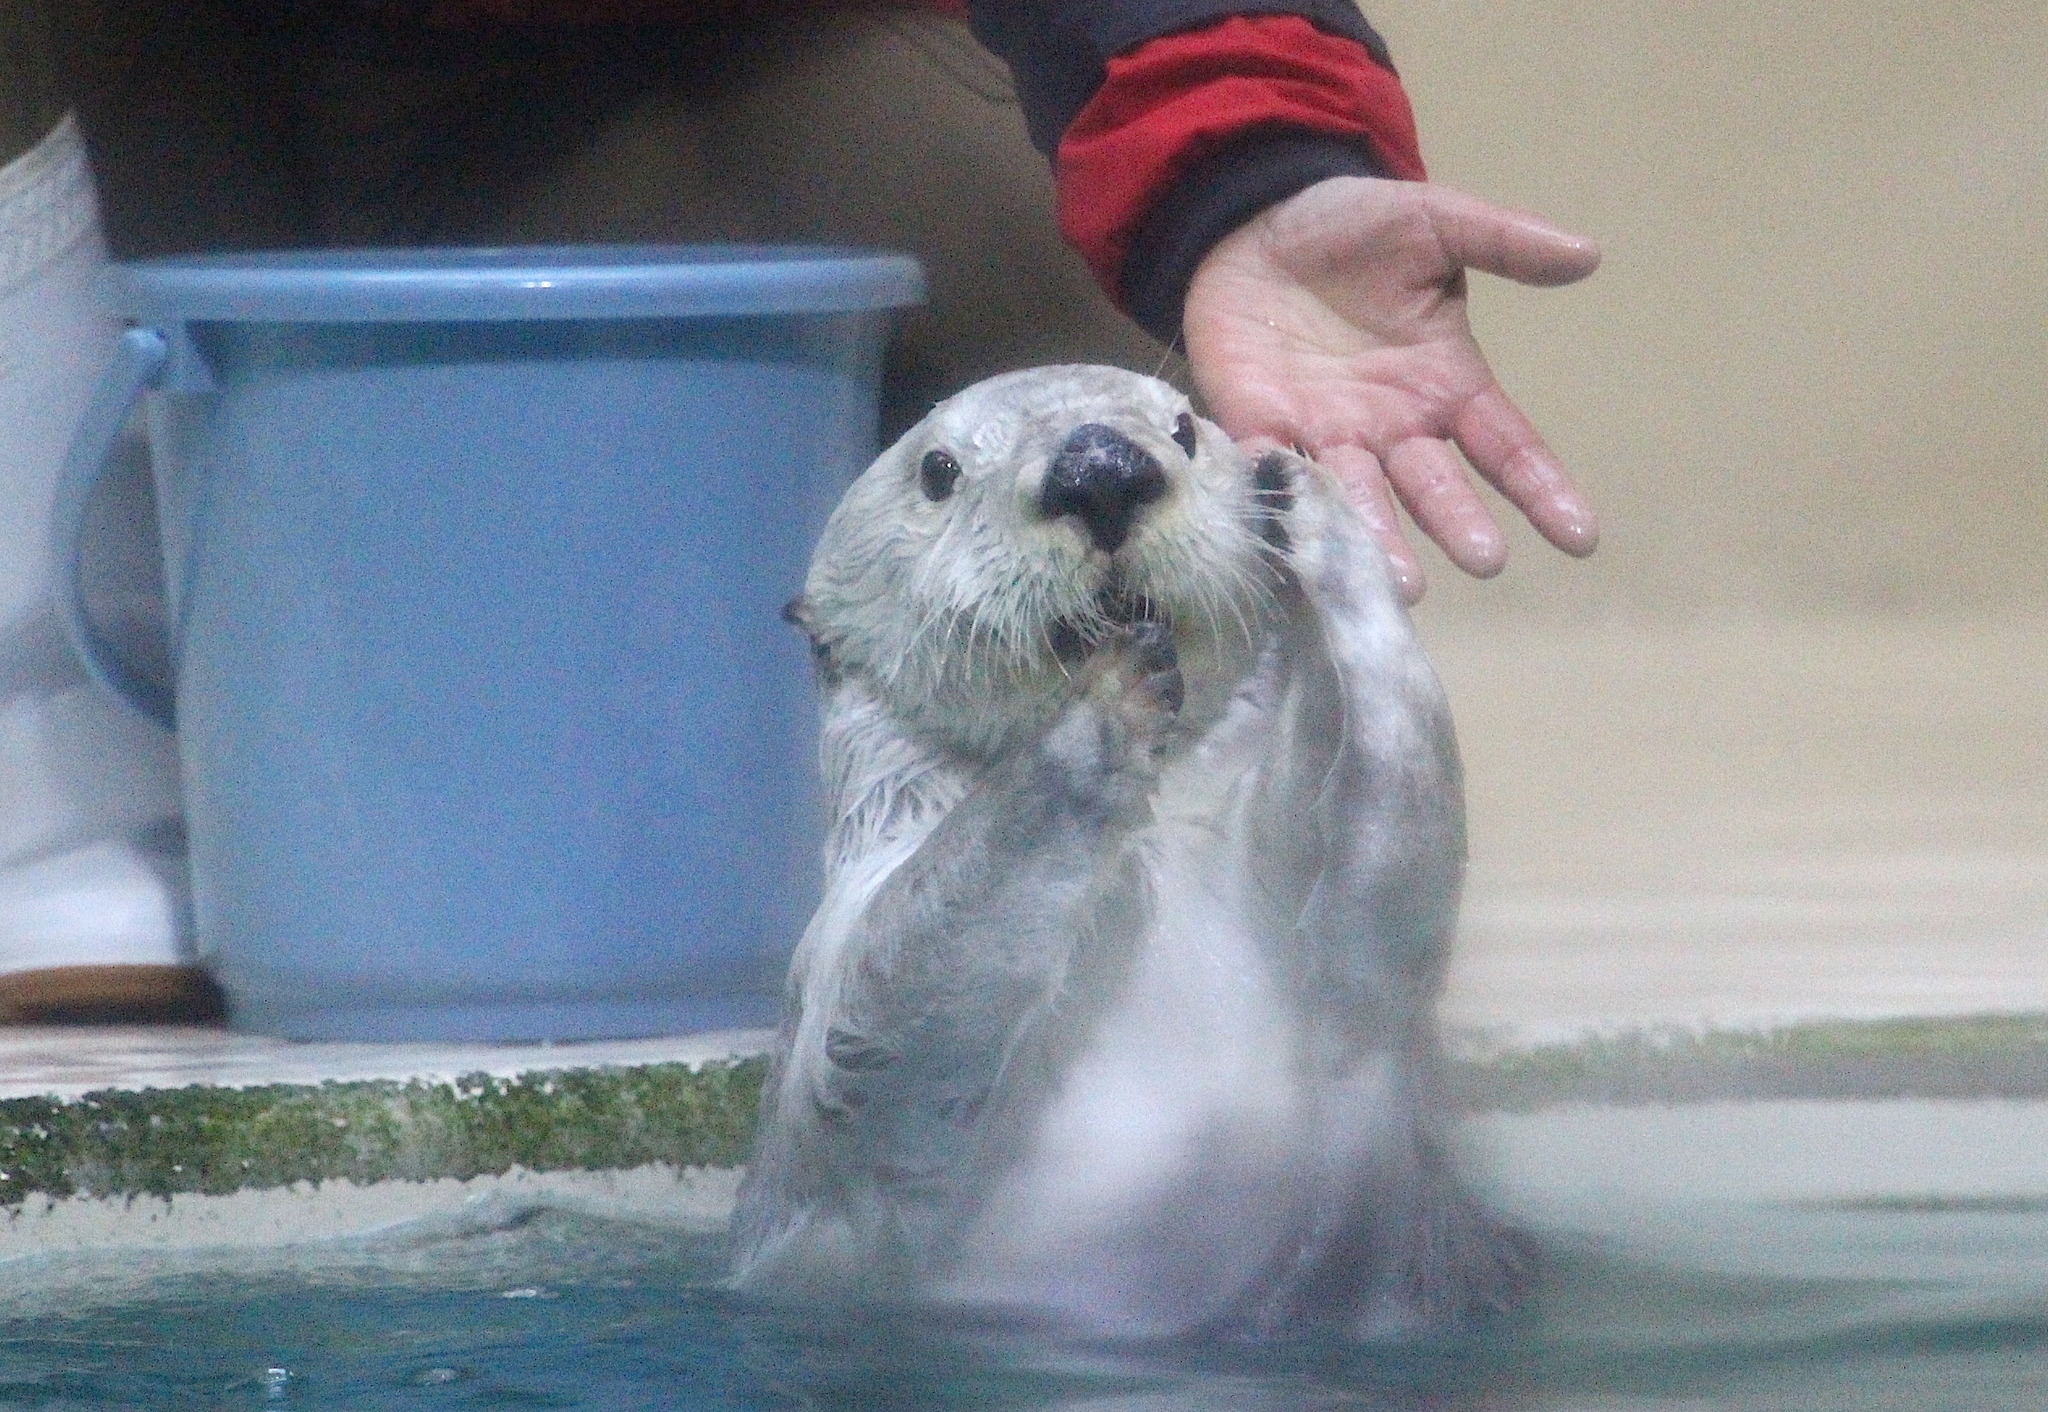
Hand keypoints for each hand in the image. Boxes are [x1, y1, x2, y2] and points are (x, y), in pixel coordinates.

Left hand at [1182, 176, 1600, 601]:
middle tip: (1483, 560)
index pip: (1505, 447)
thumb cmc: (1351, 232)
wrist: (1252, 224)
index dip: (1541, 489)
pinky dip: (1280, 491)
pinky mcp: (1259, 427)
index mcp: (1444, 387)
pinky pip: (1271, 467)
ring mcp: (1325, 435)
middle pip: (1432, 488)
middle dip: (1456, 523)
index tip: (1580, 537)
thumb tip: (1589, 254)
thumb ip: (1503, 241)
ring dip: (1378, 537)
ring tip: (1400, 582)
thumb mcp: (1434, 223)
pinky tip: (1293, 524)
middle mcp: (1391, 428)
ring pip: (1357, 495)